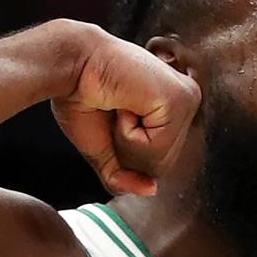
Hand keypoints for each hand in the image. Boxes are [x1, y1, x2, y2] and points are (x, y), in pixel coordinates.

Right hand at [51, 26, 201, 195]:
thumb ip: (124, 174)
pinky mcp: (180, 99)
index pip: (159, 163)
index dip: (126, 151)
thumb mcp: (105, 147)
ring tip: (120, 104)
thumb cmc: (83, 96)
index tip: (114, 113)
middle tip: (114, 109)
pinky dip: (128, 132)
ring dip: (126, 140)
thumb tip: (151, 191)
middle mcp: (188, 101)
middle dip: (127, 149)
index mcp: (175, 110)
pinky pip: (154, 148)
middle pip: (162, 167)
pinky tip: (125, 101)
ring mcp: (188, 99)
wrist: (68, 65)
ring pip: (159, 161)